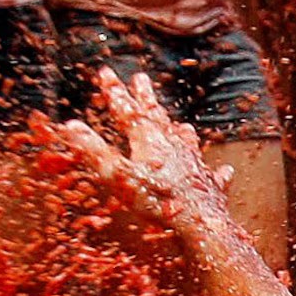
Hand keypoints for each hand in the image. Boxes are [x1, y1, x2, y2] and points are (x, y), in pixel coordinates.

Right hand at [63, 70, 238, 252]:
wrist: (199, 224)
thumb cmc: (157, 201)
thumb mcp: (117, 176)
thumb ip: (94, 151)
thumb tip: (70, 126)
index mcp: (149, 140)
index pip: (127, 110)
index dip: (114, 92)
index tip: (106, 71)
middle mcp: (174, 146)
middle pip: (158, 116)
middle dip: (146, 97)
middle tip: (140, 78)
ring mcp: (195, 164)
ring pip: (187, 141)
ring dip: (180, 131)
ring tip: (181, 125)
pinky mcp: (210, 186)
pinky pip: (214, 176)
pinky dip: (217, 172)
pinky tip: (225, 171)